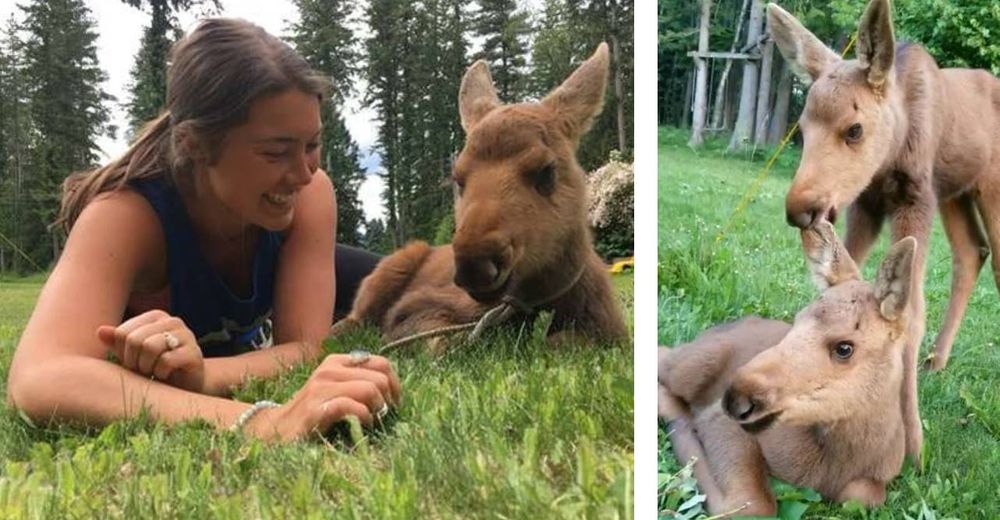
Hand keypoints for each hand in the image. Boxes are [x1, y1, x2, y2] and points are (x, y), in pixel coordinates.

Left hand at [98, 310, 205, 392]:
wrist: (186, 386)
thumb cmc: (155, 368)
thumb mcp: (132, 355)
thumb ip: (117, 342)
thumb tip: (100, 330)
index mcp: (156, 317)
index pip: (123, 332)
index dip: (122, 353)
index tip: (133, 361)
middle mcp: (172, 321)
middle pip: (135, 339)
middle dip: (133, 361)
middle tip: (142, 370)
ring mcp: (186, 335)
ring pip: (150, 347)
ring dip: (146, 367)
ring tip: (152, 372)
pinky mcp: (194, 353)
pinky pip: (166, 361)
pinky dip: (160, 373)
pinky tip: (165, 375)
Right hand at [242, 352, 401, 441]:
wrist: (277, 429)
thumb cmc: (313, 411)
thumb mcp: (336, 388)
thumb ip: (358, 381)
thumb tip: (391, 387)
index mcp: (337, 361)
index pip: (380, 362)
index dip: (394, 383)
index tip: (393, 402)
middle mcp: (329, 369)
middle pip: (380, 376)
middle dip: (389, 398)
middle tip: (383, 414)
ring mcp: (321, 387)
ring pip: (370, 388)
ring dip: (378, 408)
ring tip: (372, 419)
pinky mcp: (317, 408)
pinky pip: (352, 406)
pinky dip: (365, 418)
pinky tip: (363, 425)